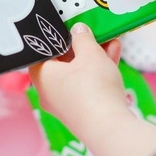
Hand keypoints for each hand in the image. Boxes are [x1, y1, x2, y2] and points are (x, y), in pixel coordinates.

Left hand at [29, 22, 155, 155]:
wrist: (109, 128)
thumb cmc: (92, 87)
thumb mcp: (89, 53)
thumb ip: (82, 38)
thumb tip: (78, 29)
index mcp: (40, 76)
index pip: (41, 52)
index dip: (56, 37)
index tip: (68, 27)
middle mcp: (48, 92)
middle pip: (63, 63)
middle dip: (82, 46)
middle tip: (94, 32)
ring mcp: (65, 105)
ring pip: (78, 75)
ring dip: (95, 57)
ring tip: (111, 40)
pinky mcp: (81, 113)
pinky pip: (87, 87)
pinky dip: (99, 72)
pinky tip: (114, 55)